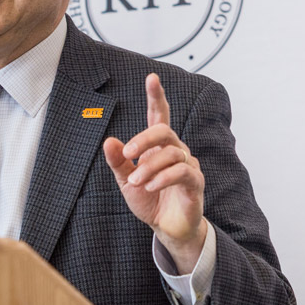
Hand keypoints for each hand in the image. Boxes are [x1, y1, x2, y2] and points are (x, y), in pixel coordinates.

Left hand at [102, 73, 207, 273]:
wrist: (166, 227)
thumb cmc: (148, 199)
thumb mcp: (125, 180)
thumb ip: (118, 161)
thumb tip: (109, 141)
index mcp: (157, 147)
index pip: (159, 116)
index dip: (156, 97)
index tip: (151, 77)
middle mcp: (175, 150)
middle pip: (164, 130)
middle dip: (144, 139)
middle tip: (128, 153)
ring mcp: (188, 165)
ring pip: (171, 153)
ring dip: (148, 167)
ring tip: (135, 181)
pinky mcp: (196, 183)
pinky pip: (182, 172)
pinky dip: (162, 177)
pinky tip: (150, 186)